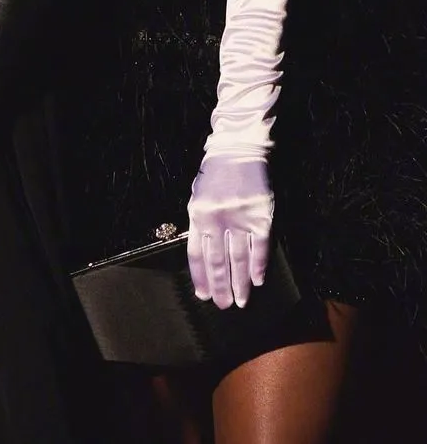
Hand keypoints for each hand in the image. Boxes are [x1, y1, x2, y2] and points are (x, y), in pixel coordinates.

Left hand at [186, 156, 272, 308]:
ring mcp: (240, 219)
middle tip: (223, 306)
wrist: (238, 149)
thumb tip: (202, 256)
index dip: (200, 277)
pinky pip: (259, 247)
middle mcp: (217, 219)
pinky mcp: (260, 216)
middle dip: (220, 287)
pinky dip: (258, 265)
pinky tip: (257, 281)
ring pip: (239, 259)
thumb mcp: (198, 196)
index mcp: (197, 214)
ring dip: (240, 283)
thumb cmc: (215, 174)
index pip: (196, 253)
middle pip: (218, 261)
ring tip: (240, 301)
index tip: (203, 295)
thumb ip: (199, 223)